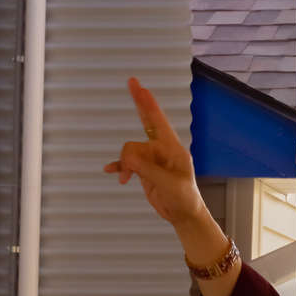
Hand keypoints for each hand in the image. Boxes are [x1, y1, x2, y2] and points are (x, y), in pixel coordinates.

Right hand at [104, 77, 204, 227]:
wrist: (182, 214)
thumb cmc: (183, 198)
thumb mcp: (167, 183)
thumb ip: (146, 168)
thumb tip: (126, 157)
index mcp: (172, 148)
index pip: (158, 121)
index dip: (148, 104)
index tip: (141, 87)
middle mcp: (162, 149)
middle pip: (146, 121)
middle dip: (139, 103)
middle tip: (132, 81)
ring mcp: (152, 158)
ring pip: (129, 150)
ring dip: (125, 164)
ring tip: (126, 179)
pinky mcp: (144, 169)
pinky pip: (127, 163)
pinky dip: (120, 167)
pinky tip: (112, 173)